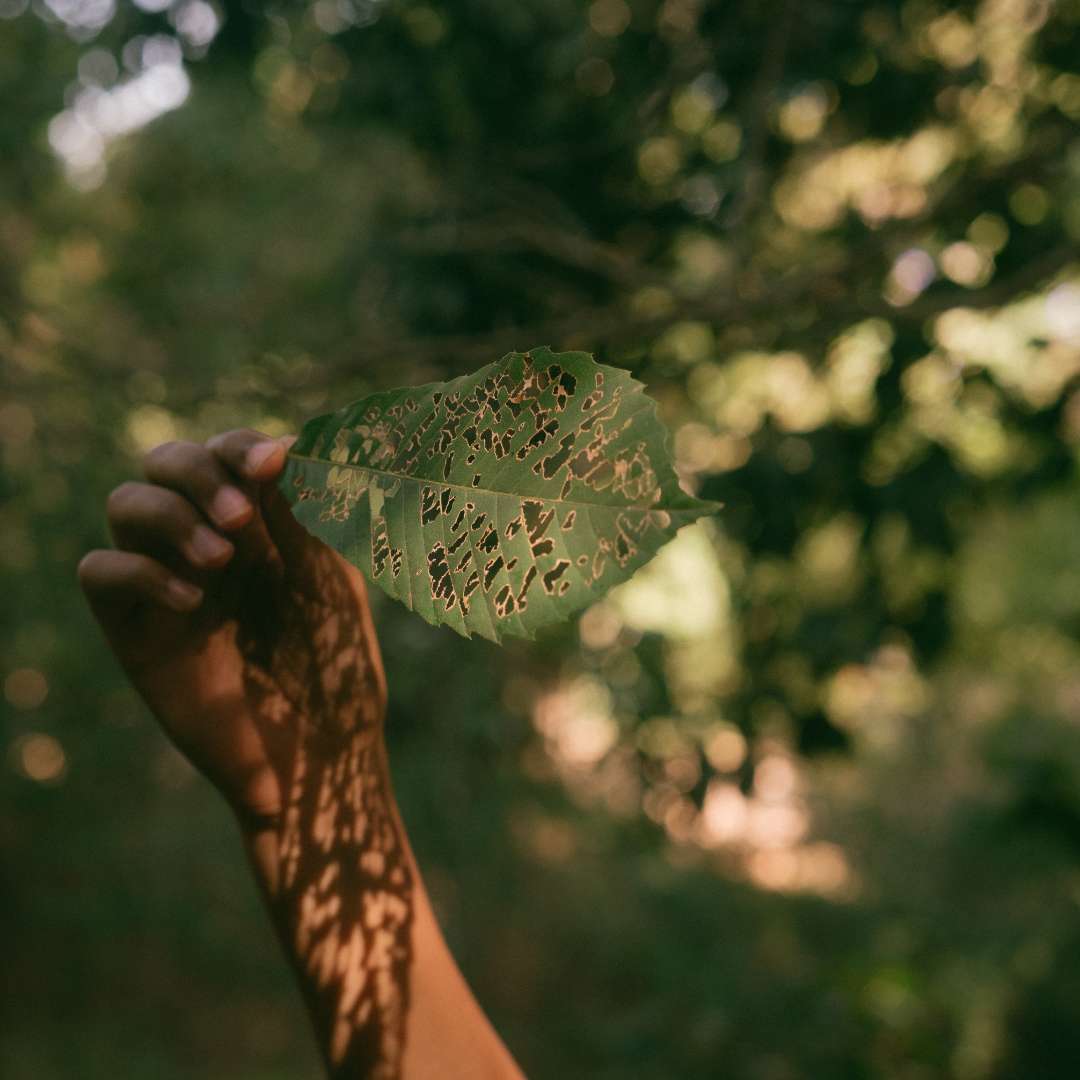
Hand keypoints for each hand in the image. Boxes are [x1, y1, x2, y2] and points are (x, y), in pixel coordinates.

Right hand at [78, 428, 386, 827]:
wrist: (318, 755)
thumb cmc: (336, 668)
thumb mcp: (327, 580)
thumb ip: (304, 514)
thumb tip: (284, 440)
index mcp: (260, 524)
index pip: (227, 453)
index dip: (240, 445)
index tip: (273, 462)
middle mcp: (207, 542)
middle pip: (164, 462)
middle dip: (198, 472)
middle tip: (242, 517)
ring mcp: (167, 581)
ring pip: (124, 504)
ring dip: (171, 516)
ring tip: (223, 561)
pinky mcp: (134, 630)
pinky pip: (100, 571)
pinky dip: (140, 572)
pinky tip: (195, 602)